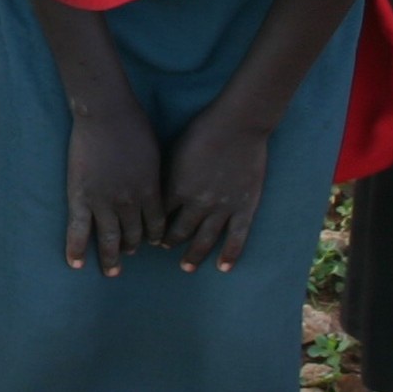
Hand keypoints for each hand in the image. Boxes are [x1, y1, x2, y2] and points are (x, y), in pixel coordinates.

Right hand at [65, 99, 161, 275]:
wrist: (106, 114)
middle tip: (131, 253)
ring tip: (112, 271)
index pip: (156, 224)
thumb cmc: (133, 126)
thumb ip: (154, 177)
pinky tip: (76, 265)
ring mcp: (103, 202)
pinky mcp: (80, 197)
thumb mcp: (155, 154)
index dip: (155, 236)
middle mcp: (130, 203)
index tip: (154, 242)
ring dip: (111, 257)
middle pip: (134, 234)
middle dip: (134, 246)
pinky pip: (78, 229)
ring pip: (109, 239)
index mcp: (151, 192)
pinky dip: (76, 249)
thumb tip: (155, 189)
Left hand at [161, 113, 270, 272]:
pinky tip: (223, 268)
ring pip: (205, 240)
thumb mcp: (174, 151)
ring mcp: (223, 208)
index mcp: (176, 189)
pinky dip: (230, 255)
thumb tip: (155, 192)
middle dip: (169, 242)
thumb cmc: (203, 130)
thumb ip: (167, 176)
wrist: (238, 124)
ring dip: (193, 256)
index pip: (159, 217)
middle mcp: (197, 204)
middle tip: (164, 249)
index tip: (147, 235)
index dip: (152, 228)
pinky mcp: (245, 208)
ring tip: (186, 267)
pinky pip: (237, 238)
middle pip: (180, 232)